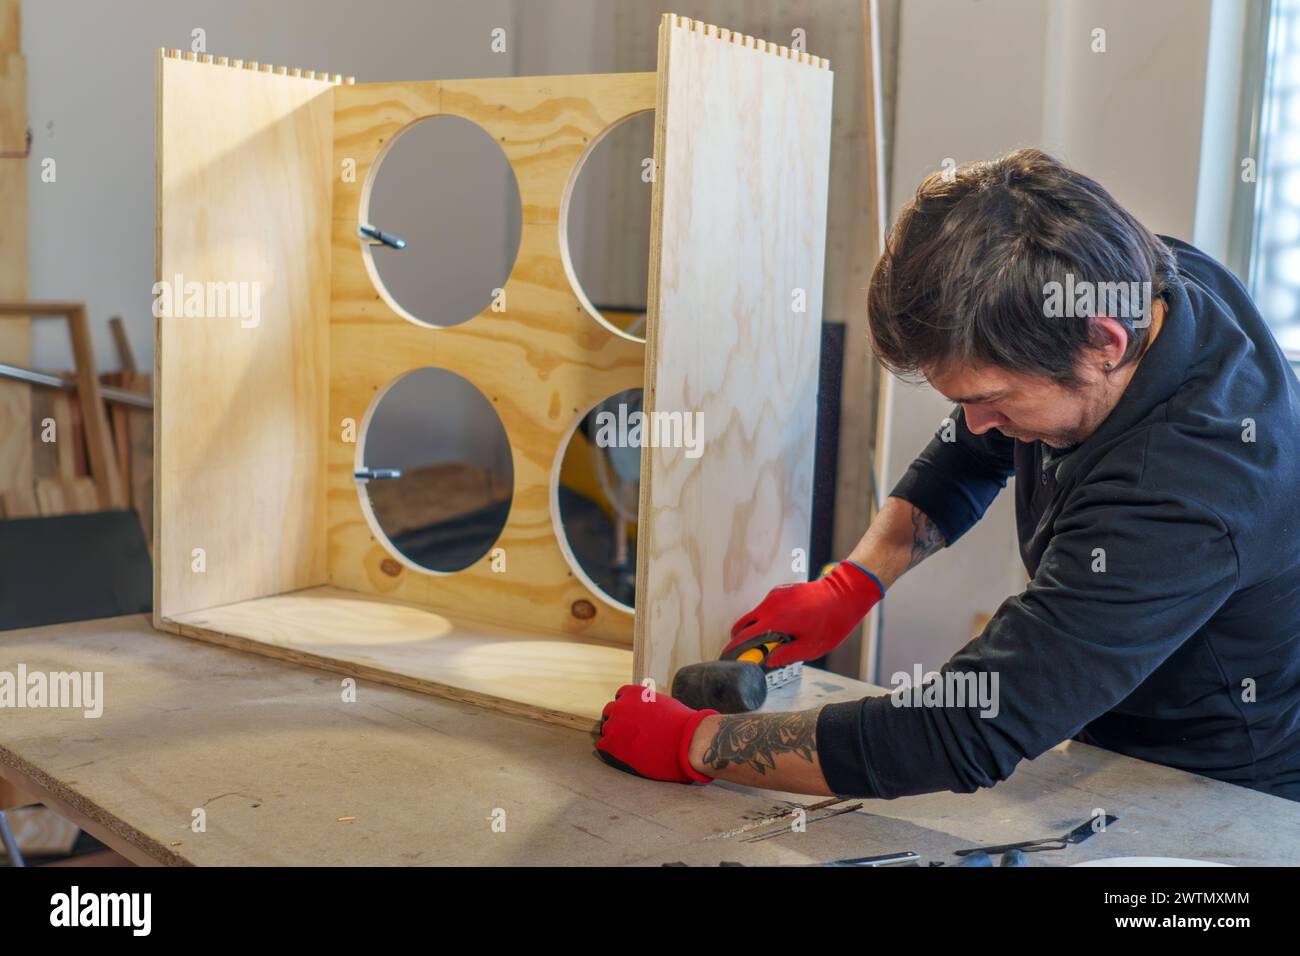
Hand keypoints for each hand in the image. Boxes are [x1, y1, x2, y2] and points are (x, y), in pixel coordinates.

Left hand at [595, 684, 717, 783]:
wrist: (688, 741)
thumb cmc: (683, 725)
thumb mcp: (665, 704)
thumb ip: (649, 705)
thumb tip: (647, 712)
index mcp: (634, 693)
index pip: (620, 697)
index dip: (626, 709)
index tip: (632, 718)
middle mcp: (621, 705)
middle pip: (610, 713)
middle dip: (618, 722)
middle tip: (629, 735)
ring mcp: (615, 724)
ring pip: (606, 730)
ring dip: (614, 737)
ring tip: (629, 748)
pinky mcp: (612, 744)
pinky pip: (602, 746)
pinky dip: (610, 751)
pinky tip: (623, 756)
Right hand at [726, 562, 883, 666]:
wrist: (845, 593)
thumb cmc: (830, 622)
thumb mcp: (810, 647)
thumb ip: (785, 656)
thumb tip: (768, 661)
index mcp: (774, 620)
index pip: (744, 636)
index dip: (734, 648)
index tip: (729, 657)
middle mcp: (770, 604)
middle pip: (743, 623)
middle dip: (742, 638)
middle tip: (752, 652)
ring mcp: (775, 595)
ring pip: (756, 614)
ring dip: (759, 627)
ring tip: (778, 640)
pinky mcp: (781, 590)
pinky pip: (767, 606)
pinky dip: (769, 618)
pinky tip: (787, 626)